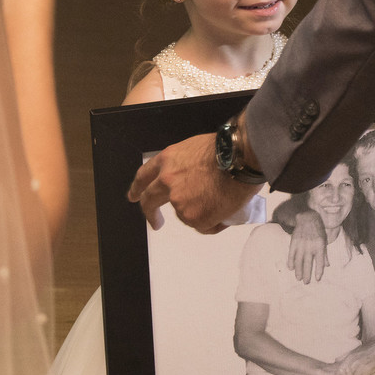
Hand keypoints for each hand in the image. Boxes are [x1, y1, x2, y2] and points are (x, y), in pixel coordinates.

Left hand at [127, 133, 259, 232]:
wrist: (241, 157)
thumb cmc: (227, 148)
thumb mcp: (195, 148)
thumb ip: (184, 165)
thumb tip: (191, 180)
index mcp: (167, 160)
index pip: (144, 176)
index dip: (137, 188)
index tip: (134, 196)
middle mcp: (167, 182)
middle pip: (150, 202)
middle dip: (150, 214)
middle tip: (155, 222)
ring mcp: (179, 202)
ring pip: (185, 215)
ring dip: (200, 213)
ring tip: (222, 200)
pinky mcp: (195, 218)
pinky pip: (204, 226)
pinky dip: (214, 223)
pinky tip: (225, 210)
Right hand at [287, 210, 328, 282]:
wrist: (307, 218)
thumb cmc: (318, 230)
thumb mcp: (324, 241)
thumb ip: (324, 254)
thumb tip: (327, 266)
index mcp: (319, 246)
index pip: (319, 261)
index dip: (318, 271)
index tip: (317, 279)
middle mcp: (310, 246)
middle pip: (308, 263)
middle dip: (307, 274)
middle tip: (306, 282)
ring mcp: (301, 245)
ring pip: (299, 261)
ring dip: (298, 271)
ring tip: (298, 278)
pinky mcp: (294, 242)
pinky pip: (291, 254)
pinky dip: (291, 262)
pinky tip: (291, 268)